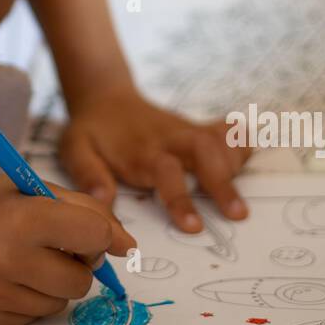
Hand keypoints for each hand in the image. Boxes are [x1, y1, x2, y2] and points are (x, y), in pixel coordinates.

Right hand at [0, 166, 135, 324]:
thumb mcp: (35, 188)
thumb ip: (87, 212)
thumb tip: (127, 248)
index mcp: (22, 219)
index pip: (93, 236)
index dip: (100, 235)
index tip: (90, 233)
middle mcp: (5, 260)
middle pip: (81, 281)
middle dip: (77, 265)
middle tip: (52, 246)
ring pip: (59, 305)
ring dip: (53, 285)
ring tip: (25, 260)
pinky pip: (33, 319)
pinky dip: (30, 299)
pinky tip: (7, 277)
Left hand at [59, 78, 250, 230]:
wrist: (104, 97)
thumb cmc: (91, 131)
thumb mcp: (75, 149)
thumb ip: (87, 174)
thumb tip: (102, 200)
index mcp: (141, 150)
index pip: (165, 172)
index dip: (180, 198)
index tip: (193, 227)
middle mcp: (168, 138)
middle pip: (203, 150)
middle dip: (222, 181)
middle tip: (238, 214)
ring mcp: (185, 130)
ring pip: (218, 139)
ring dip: (235, 164)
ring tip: (242, 196)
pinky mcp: (195, 128)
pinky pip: (225, 130)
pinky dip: (241, 141)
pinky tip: (249, 156)